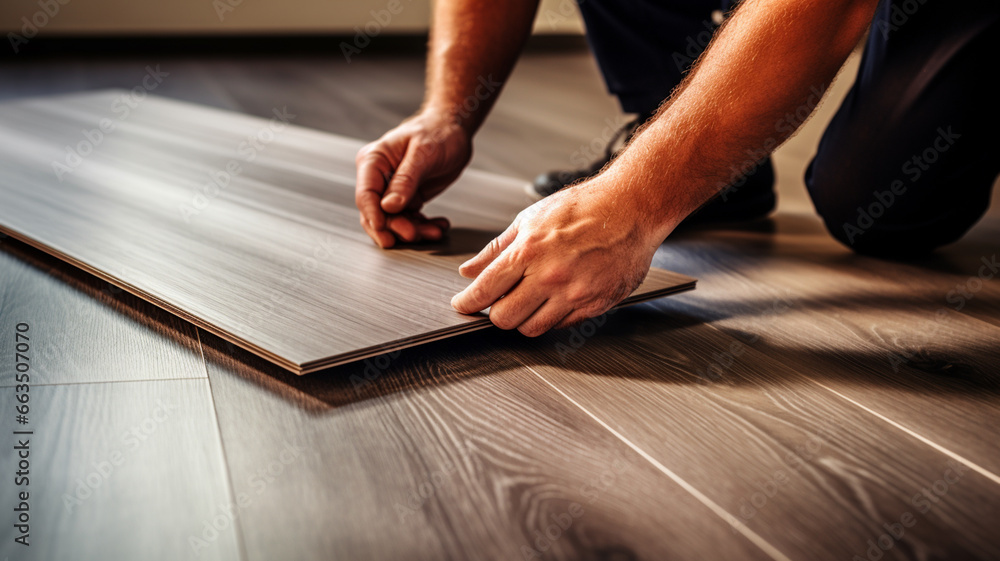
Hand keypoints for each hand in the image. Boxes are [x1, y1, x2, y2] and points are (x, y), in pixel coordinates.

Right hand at [355, 110, 472, 247]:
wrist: (454, 130)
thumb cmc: (438, 133)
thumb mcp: (424, 154)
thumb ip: (406, 180)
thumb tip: (388, 206)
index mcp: (375, 160)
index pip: (366, 194)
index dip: (373, 215)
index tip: (385, 231)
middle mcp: (379, 177)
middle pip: (376, 212)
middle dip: (394, 227)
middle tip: (412, 235)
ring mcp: (392, 190)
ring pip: (393, 221)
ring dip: (413, 230)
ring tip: (433, 231)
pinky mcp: (407, 199)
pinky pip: (409, 220)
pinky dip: (423, 227)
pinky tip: (437, 227)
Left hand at [450, 175, 663, 335]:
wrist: (632, 208)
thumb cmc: (585, 207)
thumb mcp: (531, 219)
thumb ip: (497, 248)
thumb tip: (470, 270)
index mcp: (530, 251)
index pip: (485, 289)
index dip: (467, 302)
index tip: (463, 304)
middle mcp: (550, 276)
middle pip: (504, 318)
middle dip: (495, 313)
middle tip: (499, 302)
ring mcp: (574, 293)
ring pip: (532, 329)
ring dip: (523, 320)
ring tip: (527, 301)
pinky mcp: (595, 305)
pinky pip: (561, 326)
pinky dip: (551, 318)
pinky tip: (554, 299)